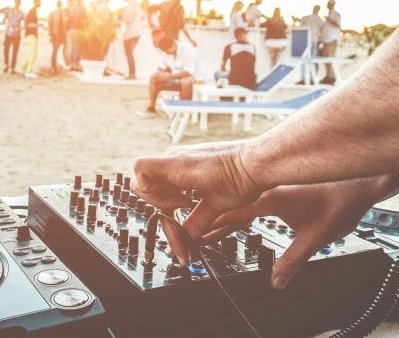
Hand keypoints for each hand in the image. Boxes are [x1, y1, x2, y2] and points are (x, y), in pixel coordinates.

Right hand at [132, 139, 262, 264]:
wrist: (258, 161)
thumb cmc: (241, 177)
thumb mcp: (216, 206)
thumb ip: (194, 225)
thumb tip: (185, 244)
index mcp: (176, 165)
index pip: (139, 171)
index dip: (152, 196)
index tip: (178, 208)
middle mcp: (175, 157)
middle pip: (145, 180)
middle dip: (159, 201)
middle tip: (182, 210)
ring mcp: (181, 156)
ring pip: (156, 177)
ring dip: (167, 195)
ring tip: (188, 203)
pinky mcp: (190, 158)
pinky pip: (169, 173)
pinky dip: (175, 188)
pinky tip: (191, 195)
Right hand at [198, 178, 383, 289]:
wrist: (358, 180)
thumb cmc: (340, 201)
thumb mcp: (316, 237)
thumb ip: (293, 261)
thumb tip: (277, 282)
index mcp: (269, 198)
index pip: (230, 212)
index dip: (211, 226)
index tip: (195, 235)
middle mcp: (265, 189)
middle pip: (228, 205)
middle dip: (209, 221)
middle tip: (193, 235)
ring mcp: (270, 186)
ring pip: (237, 202)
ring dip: (222, 216)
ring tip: (206, 230)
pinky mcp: (277, 188)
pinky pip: (249, 200)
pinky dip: (237, 212)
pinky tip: (232, 221)